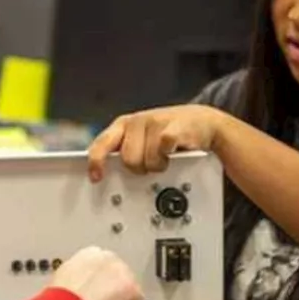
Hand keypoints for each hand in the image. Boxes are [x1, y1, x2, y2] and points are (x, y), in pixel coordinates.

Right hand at [50, 247, 144, 299]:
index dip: (99, 280)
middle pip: (117, 274)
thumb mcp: (62, 279)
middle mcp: (108, 257)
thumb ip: (75, 277)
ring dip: (118, 299)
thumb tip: (76, 287)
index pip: (101, 264)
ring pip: (126, 287)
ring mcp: (122, 270)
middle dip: (111, 288)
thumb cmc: (61, 296)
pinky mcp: (132, 285)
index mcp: (89, 253)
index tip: (95, 291)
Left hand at [87, 105, 226, 180]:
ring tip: (165, 159)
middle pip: (128, 159)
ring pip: (148, 160)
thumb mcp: (140, 141)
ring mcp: (155, 121)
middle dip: (139, 169)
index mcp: (122, 126)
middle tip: (149, 165)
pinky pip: (164, 148)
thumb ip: (124, 153)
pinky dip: (169, 155)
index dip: (97, 162)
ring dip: (158, 166)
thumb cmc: (167, 135)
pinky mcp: (175, 126)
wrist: (201, 122)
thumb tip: (107, 176)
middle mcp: (136, 122)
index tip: (97, 177)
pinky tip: (174, 152)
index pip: (102, 143)